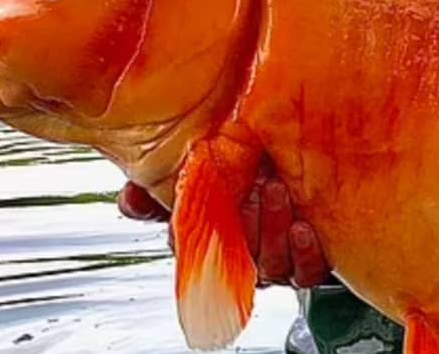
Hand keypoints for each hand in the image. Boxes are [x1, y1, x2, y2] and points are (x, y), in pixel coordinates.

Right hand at [116, 162, 331, 288]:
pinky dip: (304, 253)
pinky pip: (305, 272)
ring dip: (272, 229)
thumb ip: (171, 177)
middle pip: (235, 254)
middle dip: (242, 221)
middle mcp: (242, 253)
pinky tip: (302, 229)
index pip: (188, 248)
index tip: (192, 210)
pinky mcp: (308, 264)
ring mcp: (275, 261)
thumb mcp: (211, 166)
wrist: (307, 169)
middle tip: (251, 186)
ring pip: (269, 263)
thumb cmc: (255, 170)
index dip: (186, 236)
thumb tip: (129, 198)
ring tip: (277, 191)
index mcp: (213, 237)